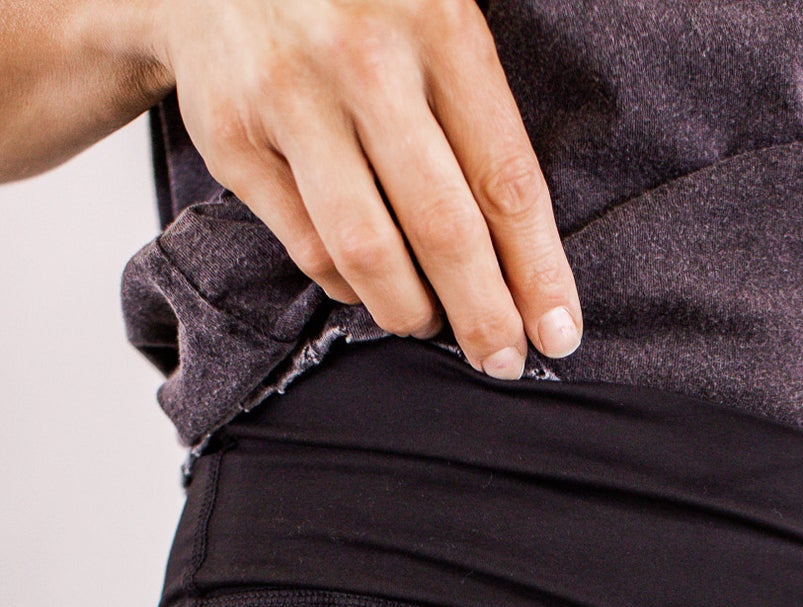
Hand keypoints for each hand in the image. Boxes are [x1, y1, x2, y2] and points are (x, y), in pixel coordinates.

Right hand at [152, 0, 581, 376]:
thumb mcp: (430, 9)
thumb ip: (474, 101)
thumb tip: (526, 249)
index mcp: (435, 20)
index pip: (505, 177)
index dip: (538, 270)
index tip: (558, 332)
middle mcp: (361, 57)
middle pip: (442, 229)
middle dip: (482, 315)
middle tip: (502, 360)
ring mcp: (289, 97)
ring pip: (367, 251)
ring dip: (410, 310)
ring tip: (430, 323)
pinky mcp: (229, 135)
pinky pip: (307, 246)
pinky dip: (347, 284)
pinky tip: (369, 285)